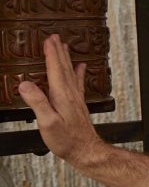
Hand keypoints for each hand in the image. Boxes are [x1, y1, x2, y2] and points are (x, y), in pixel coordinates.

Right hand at [17, 35, 107, 168]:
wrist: (86, 150)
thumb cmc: (66, 139)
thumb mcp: (47, 122)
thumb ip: (37, 102)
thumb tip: (25, 85)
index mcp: (62, 96)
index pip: (55, 70)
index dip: (51, 54)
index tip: (48, 40)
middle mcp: (71, 94)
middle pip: (64, 68)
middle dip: (59, 51)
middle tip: (55, 37)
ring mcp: (76, 98)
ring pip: (71, 73)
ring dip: (66, 59)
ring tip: (65, 46)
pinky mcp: (78, 104)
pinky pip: (77, 82)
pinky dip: (78, 72)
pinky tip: (80, 67)